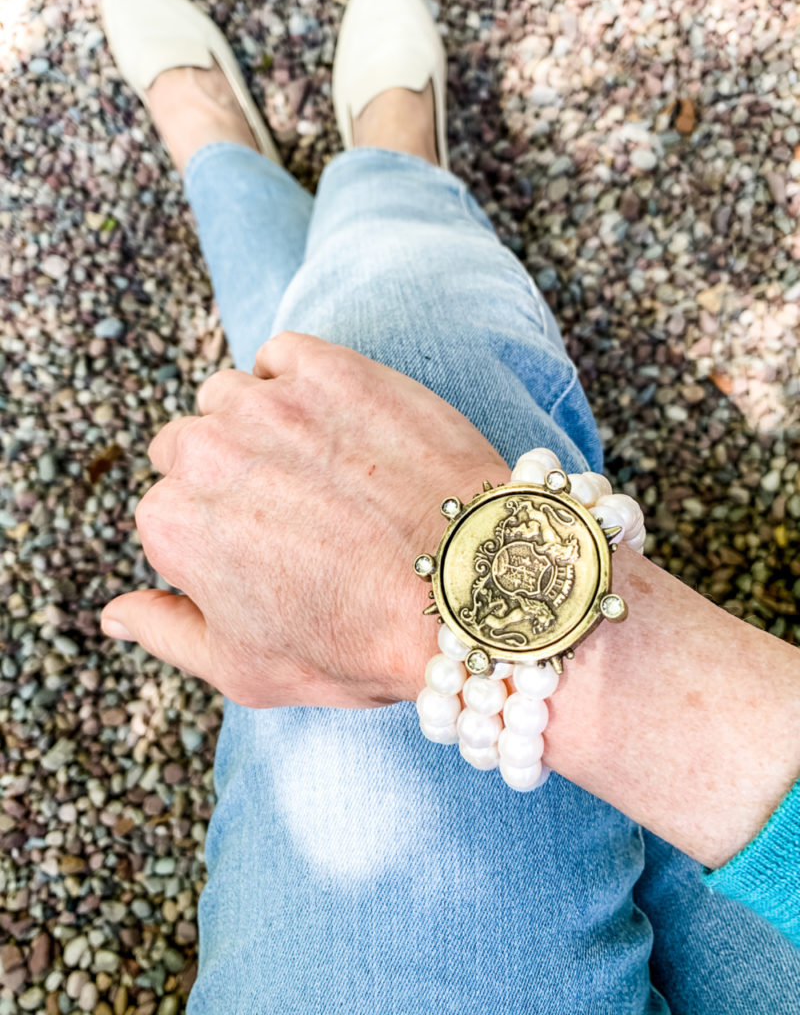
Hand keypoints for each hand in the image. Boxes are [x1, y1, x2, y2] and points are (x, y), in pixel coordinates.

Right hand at [100, 332, 506, 707]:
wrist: (470, 586)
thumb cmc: (360, 639)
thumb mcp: (247, 669)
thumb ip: (166, 633)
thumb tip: (112, 613)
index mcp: (174, 523)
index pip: (166, 510)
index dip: (215, 535)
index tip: (266, 552)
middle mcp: (205, 451)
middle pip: (188, 446)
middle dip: (225, 476)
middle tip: (290, 511)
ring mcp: (267, 402)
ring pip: (230, 396)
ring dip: (254, 422)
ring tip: (313, 465)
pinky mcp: (330, 367)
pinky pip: (282, 354)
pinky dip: (292, 377)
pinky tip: (329, 417)